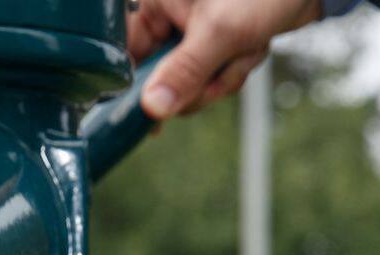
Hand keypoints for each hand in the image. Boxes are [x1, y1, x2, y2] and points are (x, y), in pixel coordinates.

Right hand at [129, 0, 322, 118]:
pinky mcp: (214, 43)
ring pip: (191, 82)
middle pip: (162, 78)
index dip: (138, 88)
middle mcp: (168, 16)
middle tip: (223, 68)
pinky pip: (213, 76)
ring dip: (224, 76)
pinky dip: (236, 70)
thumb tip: (152, 109)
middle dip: (200, 82)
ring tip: (246, 48)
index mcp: (155, 3)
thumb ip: (184, 72)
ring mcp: (191, 32)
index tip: (150, 118)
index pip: (127, 55)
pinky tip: (253, 47)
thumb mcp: (221, 32)